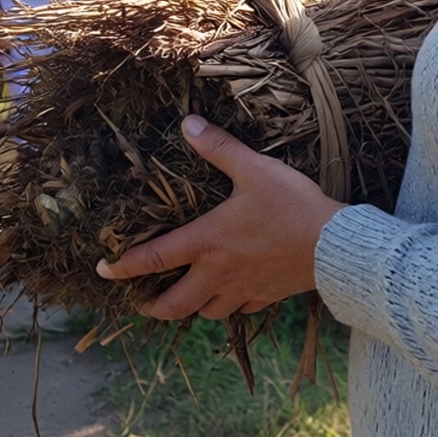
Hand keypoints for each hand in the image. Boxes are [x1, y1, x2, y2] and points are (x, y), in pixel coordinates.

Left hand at [95, 115, 341, 319]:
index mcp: (207, 241)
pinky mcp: (267, 296)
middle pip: (175, 304)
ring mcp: (243, 289)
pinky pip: (241, 310)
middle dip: (153, 307)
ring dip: (192, 307)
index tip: (104, 270)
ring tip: (187, 297)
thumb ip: (218, 148)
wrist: (334, 246)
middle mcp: (218, 273)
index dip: (124, 266)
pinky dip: (231, 305)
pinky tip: (234, 296)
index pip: (154, 258)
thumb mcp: (253, 170)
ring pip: (207, 312)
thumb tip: (188, 123)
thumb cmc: (292, 207)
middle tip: (142, 303)